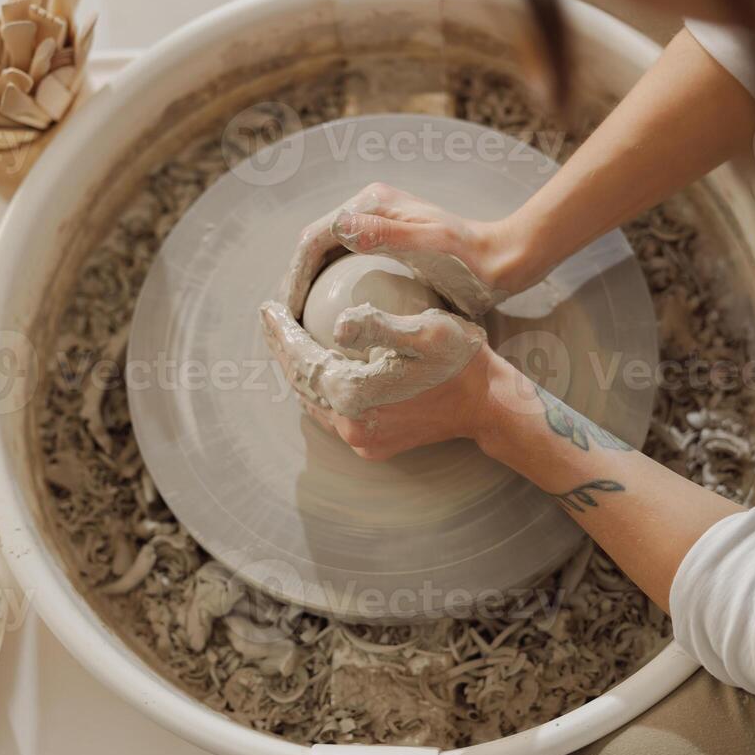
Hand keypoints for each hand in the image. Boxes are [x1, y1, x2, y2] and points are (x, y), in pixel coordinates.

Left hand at [272, 309, 509, 461]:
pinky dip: (323, 389)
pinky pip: (335, 412)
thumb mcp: (425, 332)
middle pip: (302, 382)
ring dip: (301, 371)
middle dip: (284, 350)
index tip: (267, 309)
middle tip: (272, 321)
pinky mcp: (372, 445)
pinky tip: (321, 368)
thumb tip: (338, 325)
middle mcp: (349, 425)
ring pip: (316, 399)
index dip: (281, 332)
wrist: (487, 406)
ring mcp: (360, 440)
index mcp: (353, 395)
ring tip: (289, 341)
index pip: (302, 359)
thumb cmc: (459, 362)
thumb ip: (378, 326)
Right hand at [280, 182, 522, 318]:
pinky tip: (330, 323)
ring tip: (301, 326)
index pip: (315, 237)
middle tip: (287, 324)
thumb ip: (386, 234)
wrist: (501, 261)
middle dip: (295, 281)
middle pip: (315, 245)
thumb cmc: (470, 259)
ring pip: (326, 257)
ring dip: (308, 287)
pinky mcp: (384, 245)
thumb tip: (339, 227)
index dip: (295, 274)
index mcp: (371, 202)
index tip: (289, 312)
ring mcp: (375, 226)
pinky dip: (330, 291)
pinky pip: (345, 268)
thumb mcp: (431, 246)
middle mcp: (368, 208)